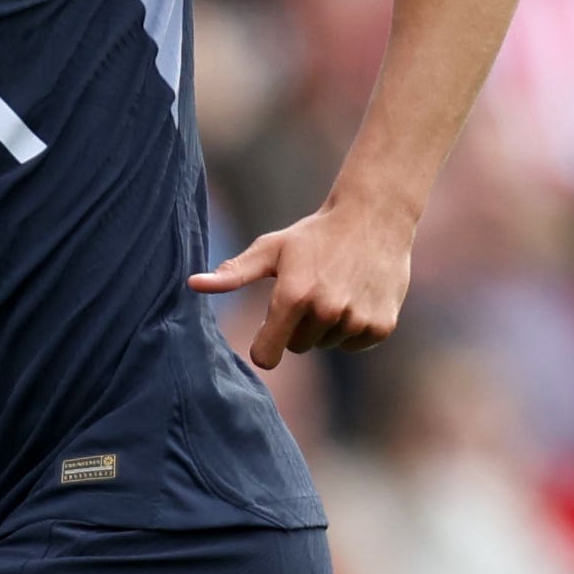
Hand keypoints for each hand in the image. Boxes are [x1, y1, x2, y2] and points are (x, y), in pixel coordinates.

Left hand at [188, 203, 413, 370]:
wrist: (374, 218)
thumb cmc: (313, 235)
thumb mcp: (271, 249)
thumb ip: (233, 273)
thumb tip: (192, 283)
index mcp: (293, 296)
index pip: (266, 355)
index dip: (265, 345)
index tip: (269, 331)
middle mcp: (326, 311)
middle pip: (297, 347)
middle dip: (297, 326)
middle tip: (311, 291)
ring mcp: (356, 320)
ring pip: (327, 344)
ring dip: (327, 325)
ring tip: (337, 288)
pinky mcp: (381, 327)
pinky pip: (355, 344)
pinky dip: (353, 327)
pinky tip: (357, 295)